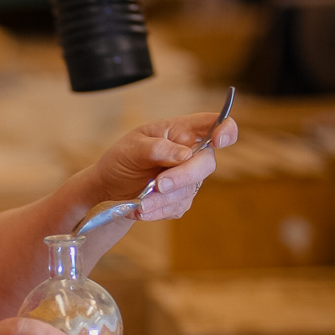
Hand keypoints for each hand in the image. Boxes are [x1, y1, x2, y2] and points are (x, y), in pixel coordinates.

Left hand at [92, 110, 236, 221]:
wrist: (109, 185)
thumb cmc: (122, 158)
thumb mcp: (132, 147)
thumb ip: (158, 148)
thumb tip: (185, 155)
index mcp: (182, 131)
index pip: (214, 124)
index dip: (225, 130)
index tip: (219, 141)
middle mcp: (190, 153)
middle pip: (205, 163)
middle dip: (182, 176)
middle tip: (158, 185)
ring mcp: (188, 177)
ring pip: (189, 190)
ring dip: (163, 199)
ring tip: (140, 203)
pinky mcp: (180, 199)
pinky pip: (177, 207)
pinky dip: (158, 210)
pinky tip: (140, 209)